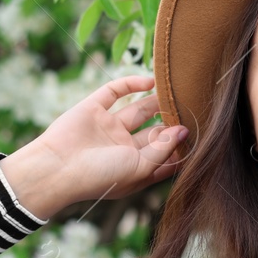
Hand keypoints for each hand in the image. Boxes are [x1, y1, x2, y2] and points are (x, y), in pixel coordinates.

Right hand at [32, 73, 188, 202]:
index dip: (181, 146)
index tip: (200, 134)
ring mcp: (108, 127)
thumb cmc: (101, 176)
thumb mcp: (140, 167)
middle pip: (154, 131)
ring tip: (177, 89)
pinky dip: (132, 84)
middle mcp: (122, 148)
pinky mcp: (93, 108)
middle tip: (191, 107)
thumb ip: (164, 149)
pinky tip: (151, 81)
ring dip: (156, 101)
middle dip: (171, 121)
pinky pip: (115, 91)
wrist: (57, 168)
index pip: (164, 156)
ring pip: (138, 110)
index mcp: (135, 168)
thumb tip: (184, 131)